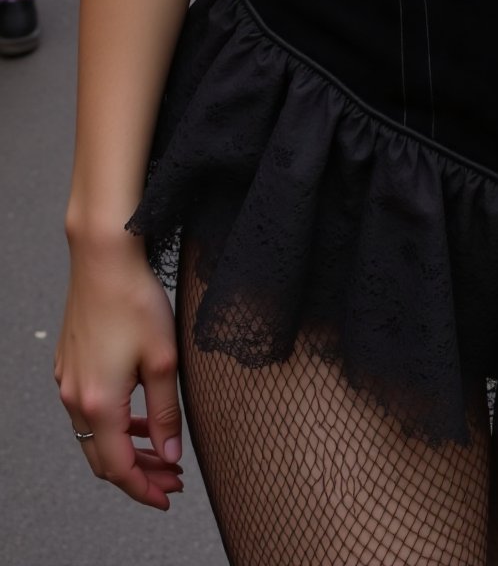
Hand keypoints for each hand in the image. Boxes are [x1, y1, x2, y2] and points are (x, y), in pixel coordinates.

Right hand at [55, 239, 183, 510]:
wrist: (104, 258)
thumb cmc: (135, 301)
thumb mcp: (163, 360)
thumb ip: (165, 413)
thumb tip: (170, 454)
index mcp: (98, 403)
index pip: (119, 468)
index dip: (145, 488)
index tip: (169, 497)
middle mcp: (75, 398)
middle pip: (103, 458)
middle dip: (139, 473)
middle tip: (173, 477)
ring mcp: (67, 381)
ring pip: (94, 435)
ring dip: (126, 449)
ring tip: (162, 450)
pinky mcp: (69, 365)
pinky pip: (88, 411)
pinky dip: (114, 424)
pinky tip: (137, 416)